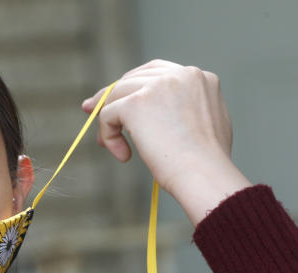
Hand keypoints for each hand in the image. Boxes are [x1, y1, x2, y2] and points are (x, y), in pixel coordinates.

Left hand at [81, 59, 237, 197]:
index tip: (120, 100)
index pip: (157, 73)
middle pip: (132, 79)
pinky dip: (108, 135)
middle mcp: (179, 74)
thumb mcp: (203, 123)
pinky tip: (123, 156)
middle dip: (112, 96)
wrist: (204, 174)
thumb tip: (152, 114)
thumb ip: (183, 108)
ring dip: (109, 122)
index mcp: (198, 77)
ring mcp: (156, 86)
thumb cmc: (205, 163)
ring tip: (117, 149)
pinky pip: (107, 115)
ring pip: (116, 96)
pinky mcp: (135, 103)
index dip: (134, 86)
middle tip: (92, 111)